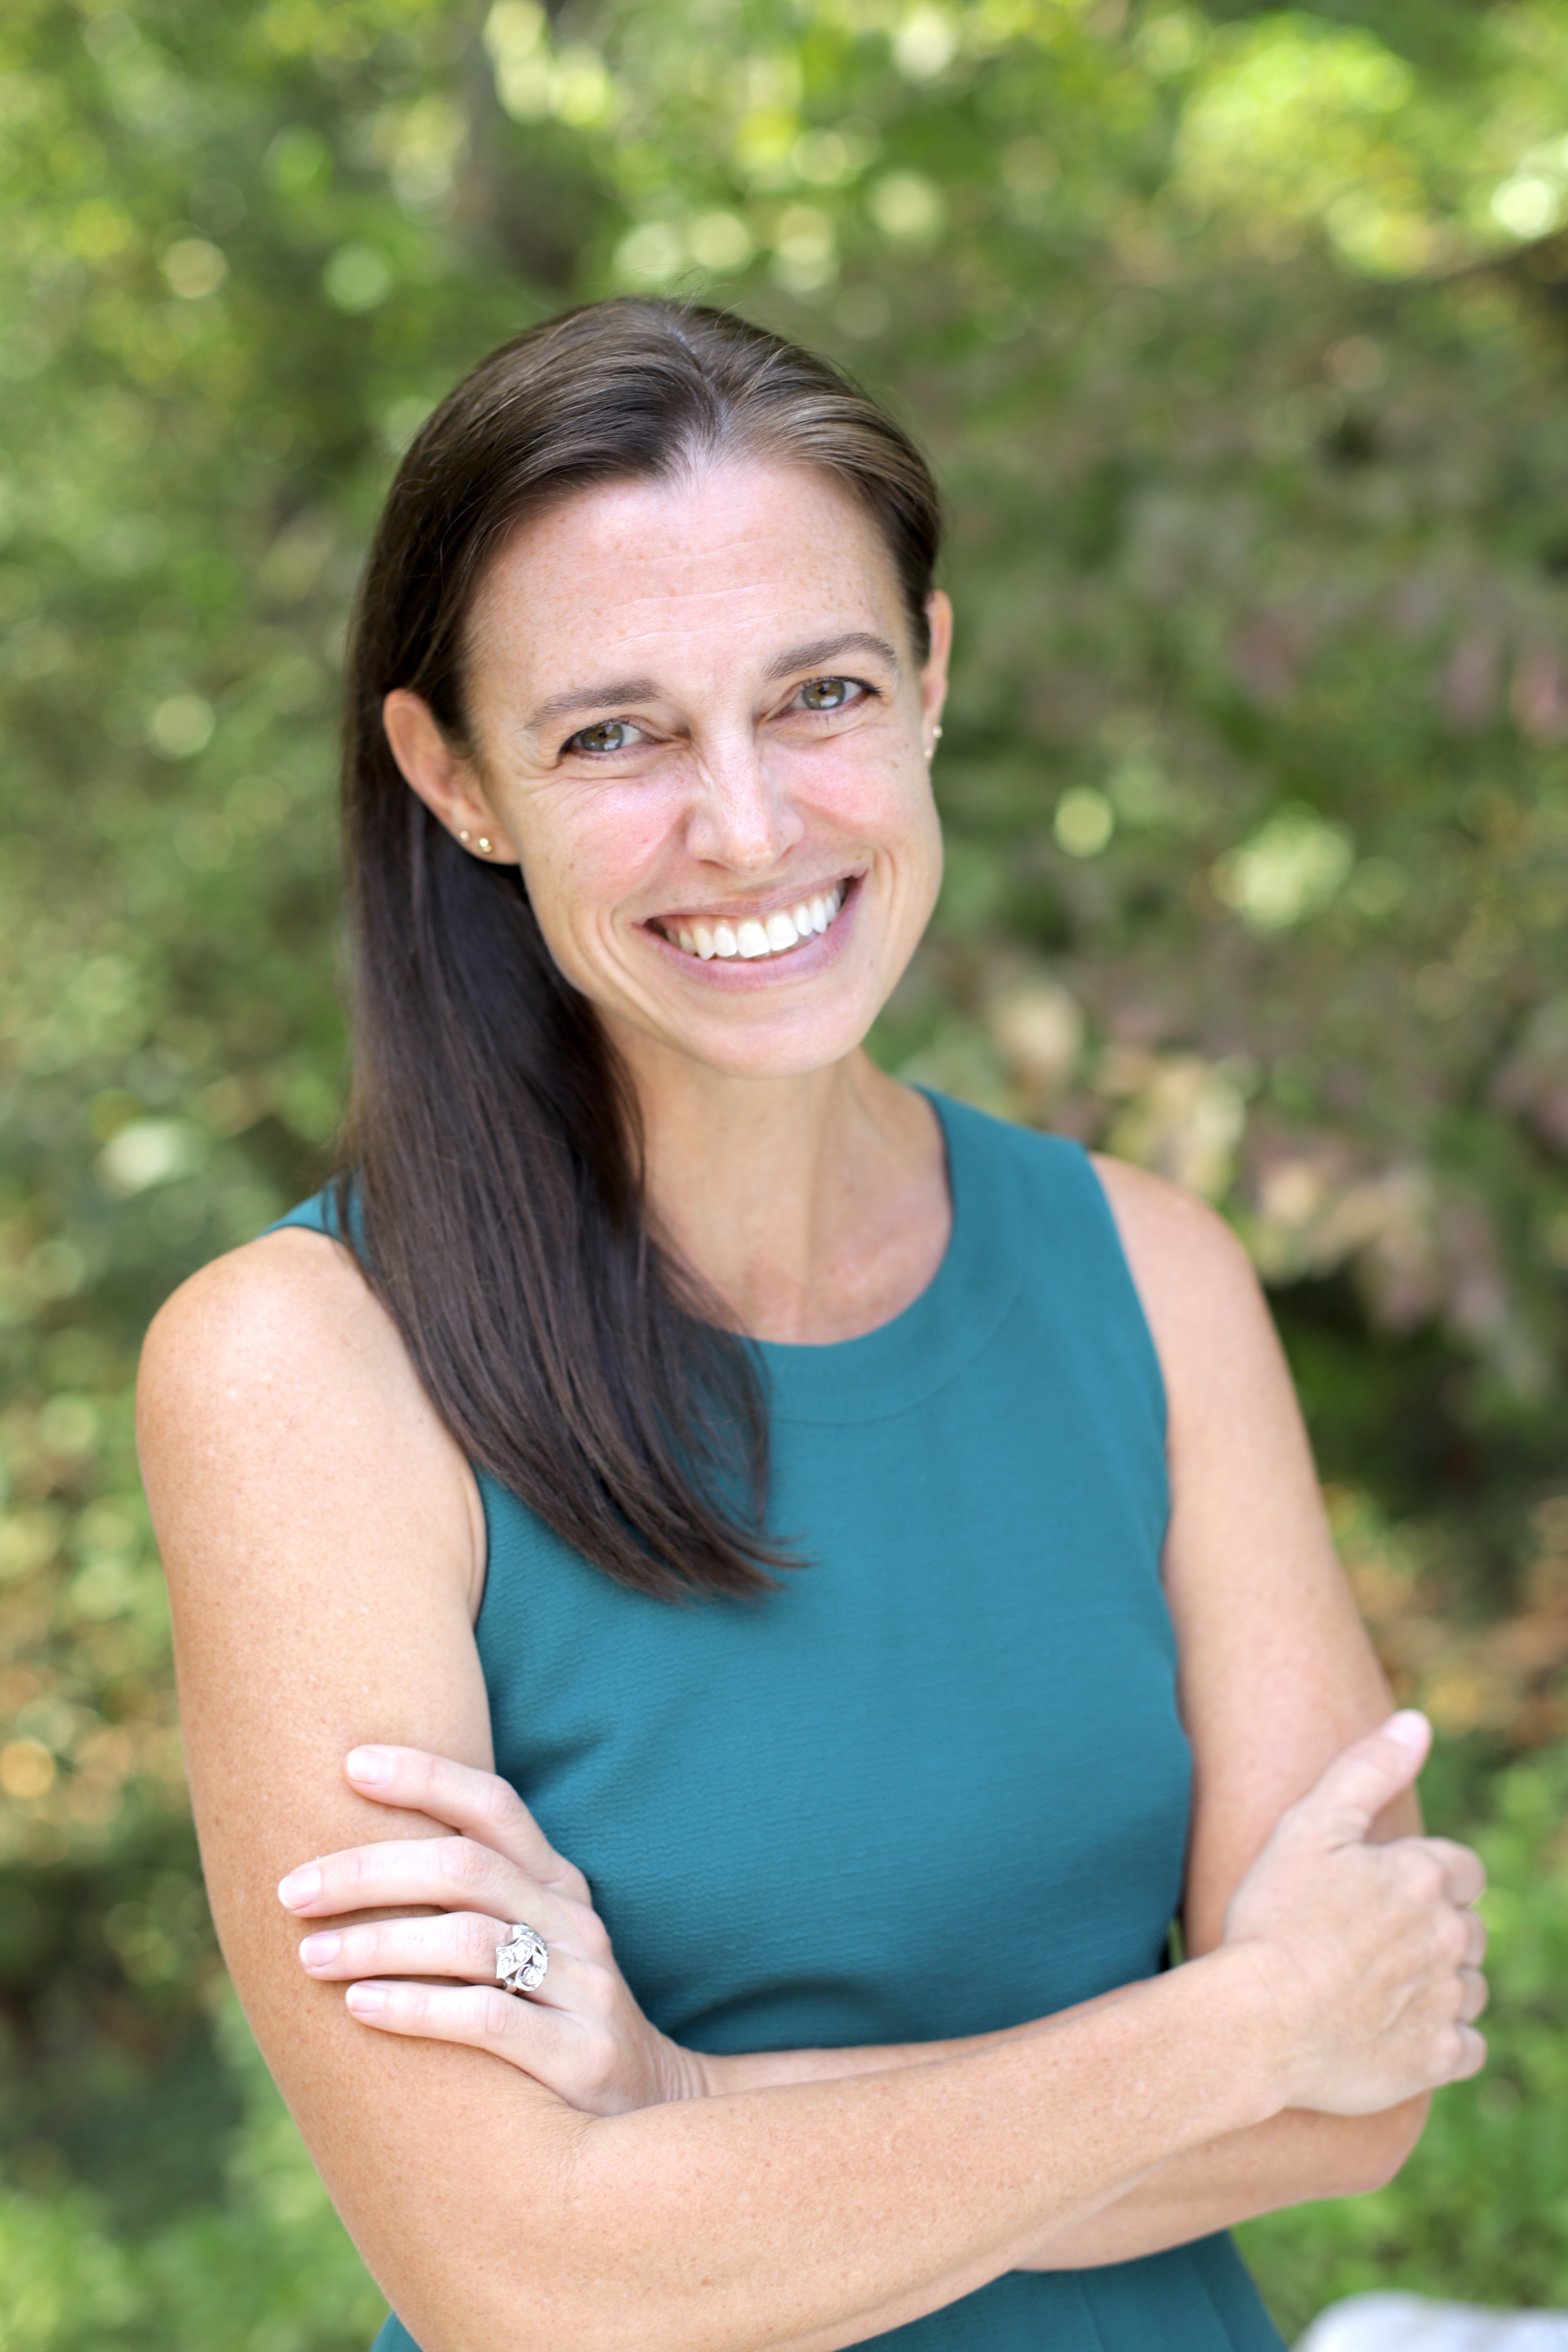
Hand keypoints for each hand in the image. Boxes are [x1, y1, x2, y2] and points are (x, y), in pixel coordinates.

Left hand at [278, 1746, 705, 2113]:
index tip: (350, 1763)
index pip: (494, 1806)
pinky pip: (487, 2019)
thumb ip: (466, 1904)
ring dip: (379, 1942)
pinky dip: (417, 2008)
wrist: (648, 2110)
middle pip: (466, 1867)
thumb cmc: (552, 2018)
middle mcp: (575, 1923)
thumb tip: (346, 1865)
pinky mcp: (581, 2057)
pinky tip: (359, 2008)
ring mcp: (584, 1988)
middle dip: (370, 1871)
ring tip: (308, 1955)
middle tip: (292, 1890)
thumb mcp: (528, 1944)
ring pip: (471, 1941)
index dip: (427, 1776)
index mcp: (558, 1885)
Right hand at [1221, 1710, 1487, 2115]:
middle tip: (1375, 1940)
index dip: (1431, 1877)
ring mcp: (1445, 2001)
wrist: (1257, 2020)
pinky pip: (1467, 2047)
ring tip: (1381, 1985)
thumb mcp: (1309, 1824)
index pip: (1464, 1871)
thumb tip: (1417, 1723)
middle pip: (1468, 1929)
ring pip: (1470, 1987)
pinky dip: (1444, 2040)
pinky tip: (1402, 2031)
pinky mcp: (1436, 2058)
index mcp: (1422, 1877)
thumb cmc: (1274, 1916)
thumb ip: (1367, 1768)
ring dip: (1441, 1983)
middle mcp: (1447, 1937)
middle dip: (1434, 1930)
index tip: (1390, 1891)